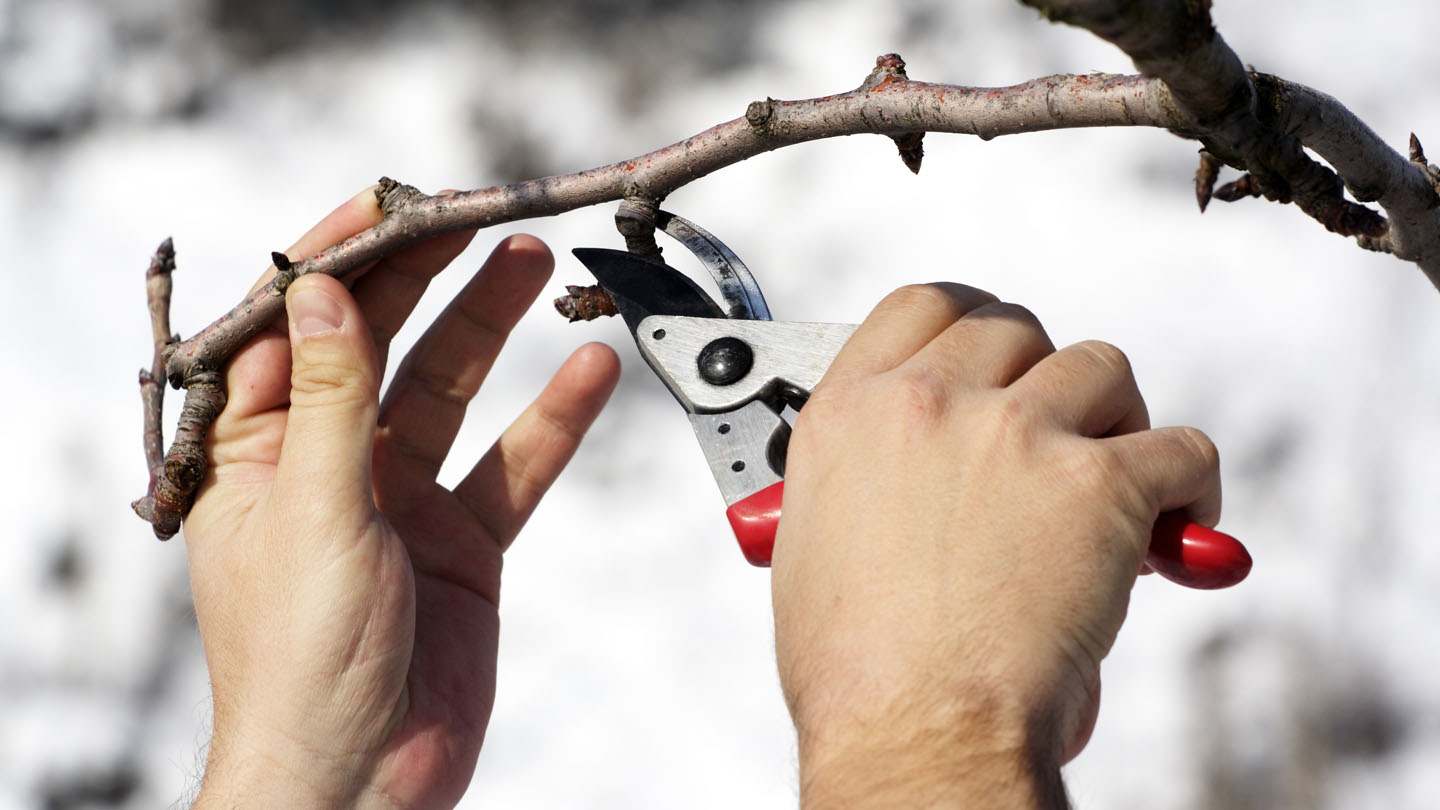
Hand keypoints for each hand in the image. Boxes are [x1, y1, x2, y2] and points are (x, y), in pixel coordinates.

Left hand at [183, 189, 619, 808]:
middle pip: (382, 346)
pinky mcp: (462, 541)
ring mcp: (401, 500)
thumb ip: (331, 398)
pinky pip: (513, 465)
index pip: (293, 330)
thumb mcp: (312, 511)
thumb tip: (327, 293)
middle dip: (427, 279)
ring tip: (534, 264)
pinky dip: (551, 421)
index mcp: (257, 453)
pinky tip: (588, 374)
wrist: (362, 778)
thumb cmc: (301, 665)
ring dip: (492, 329)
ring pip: (452, 391)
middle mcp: (330, 465)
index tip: (391, 205)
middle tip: (479, 217)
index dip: (339, 262)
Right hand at [771, 284, 1220, 807]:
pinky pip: (1181, 448)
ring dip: (1115, 418)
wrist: (912, 728)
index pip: (923, 306)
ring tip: (1115, 479)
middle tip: (1057, 434)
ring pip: (1100, 367)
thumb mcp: (811, 544)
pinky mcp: (1099, 482)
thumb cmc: (855, 670)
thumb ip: (859, 481)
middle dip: (1043, 377)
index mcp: (852, 412)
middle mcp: (930, 403)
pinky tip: (1173, 529)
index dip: (970, 324)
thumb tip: (900, 483)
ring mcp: (1016, 433)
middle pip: (1016, 328)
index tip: (995, 354)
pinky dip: (1189, 486)